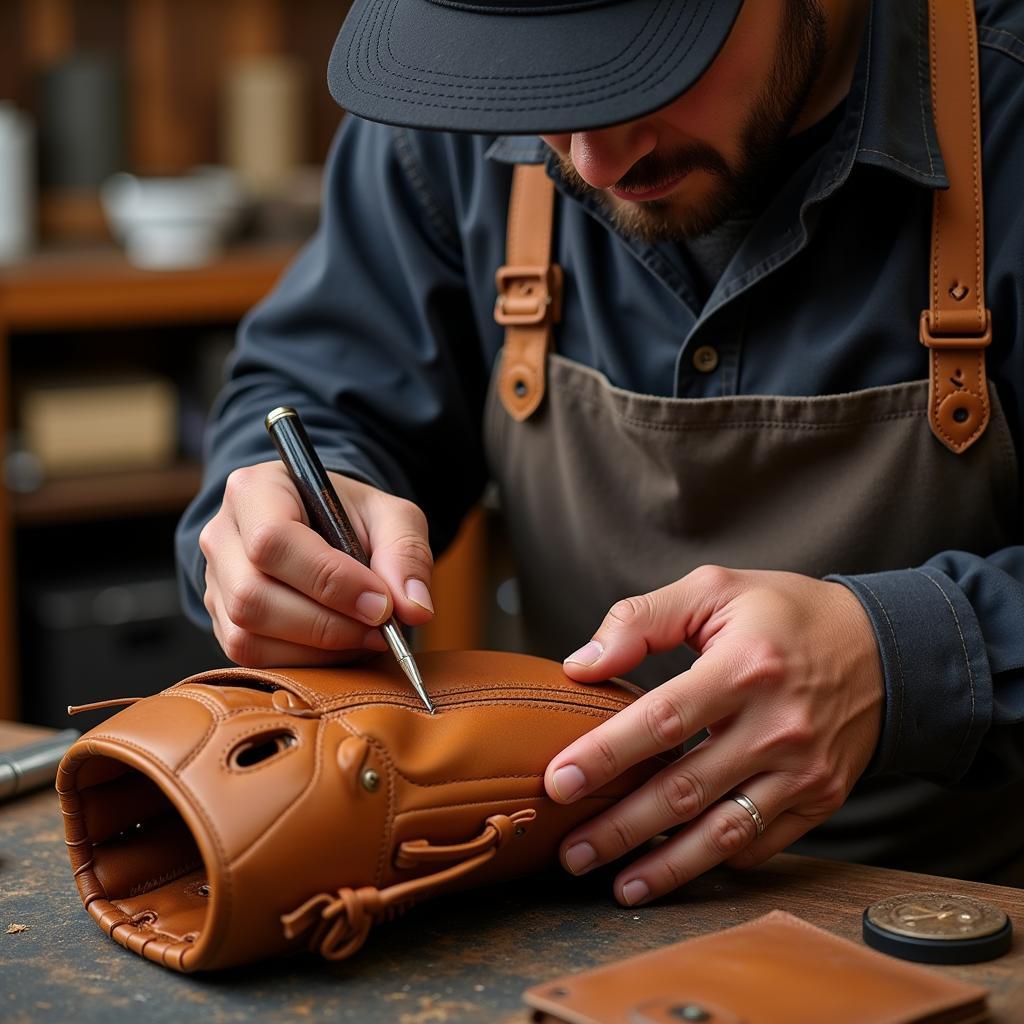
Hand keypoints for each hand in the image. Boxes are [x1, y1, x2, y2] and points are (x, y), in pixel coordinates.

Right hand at [199, 462, 433, 665]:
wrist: (325, 527)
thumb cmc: (352, 517)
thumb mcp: (391, 516)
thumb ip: (406, 553)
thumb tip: (414, 609)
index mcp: (256, 490)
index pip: (273, 540)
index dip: (329, 581)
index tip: (381, 604)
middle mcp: (222, 534)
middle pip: (253, 595)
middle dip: (326, 624)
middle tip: (380, 630)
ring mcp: (214, 581)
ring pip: (247, 634)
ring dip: (316, 649)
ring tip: (365, 638)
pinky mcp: (221, 620)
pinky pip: (249, 657)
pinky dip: (302, 662)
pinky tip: (340, 646)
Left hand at [544, 565, 882, 904]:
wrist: (889, 650)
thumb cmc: (786, 614)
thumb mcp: (716, 590)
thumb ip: (643, 620)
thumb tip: (581, 665)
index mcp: (745, 666)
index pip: (661, 719)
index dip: (605, 754)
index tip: (558, 781)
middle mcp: (778, 725)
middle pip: (684, 789)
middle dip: (620, 827)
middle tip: (571, 851)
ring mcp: (804, 770)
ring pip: (722, 832)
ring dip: (665, 866)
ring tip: (616, 886)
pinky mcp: (821, 798)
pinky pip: (761, 843)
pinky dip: (716, 860)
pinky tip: (676, 869)